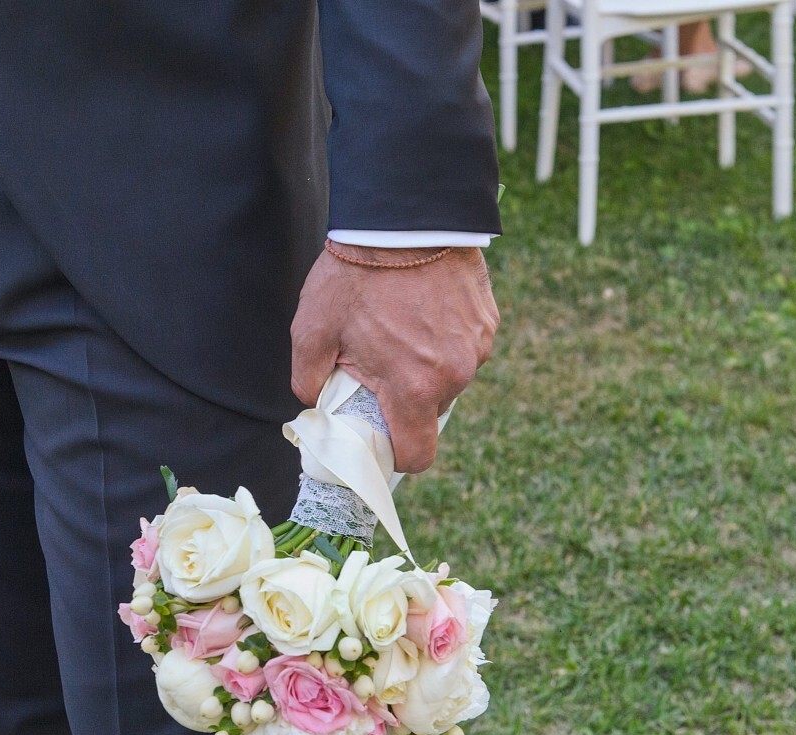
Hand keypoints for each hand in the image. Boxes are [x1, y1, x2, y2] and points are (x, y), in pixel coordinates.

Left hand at [290, 244, 498, 473]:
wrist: (404, 218)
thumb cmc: (356, 275)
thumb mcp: (311, 330)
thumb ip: (307, 381)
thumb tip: (314, 402)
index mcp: (413, 387)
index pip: (417, 455)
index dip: (396, 454)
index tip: (381, 436)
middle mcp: (454, 374)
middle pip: (430, 412)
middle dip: (406, 399)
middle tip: (380, 363)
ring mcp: (476, 346)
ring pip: (449, 378)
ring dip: (427, 366)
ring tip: (401, 328)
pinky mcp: (488, 321)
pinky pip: (464, 347)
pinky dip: (444, 339)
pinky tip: (422, 309)